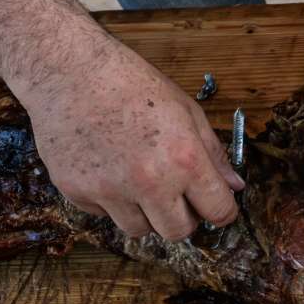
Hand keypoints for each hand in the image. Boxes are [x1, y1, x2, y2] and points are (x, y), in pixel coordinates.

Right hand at [15, 37, 243, 239]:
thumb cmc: (130, 83)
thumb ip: (213, 153)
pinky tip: (108, 168)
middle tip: (179, 197)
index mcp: (184, 159)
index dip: (223, 211)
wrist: (68, 70)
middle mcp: (149, 182)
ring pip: (139, 230)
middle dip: (184, 218)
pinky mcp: (76, 193)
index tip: (218, 207)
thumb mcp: (186, 111)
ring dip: (146, 213)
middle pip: (178, 232)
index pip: (218, 211)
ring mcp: (109, 191)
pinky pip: (103, 215)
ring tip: (140, 179)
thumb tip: (234, 185)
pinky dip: (111, 201)